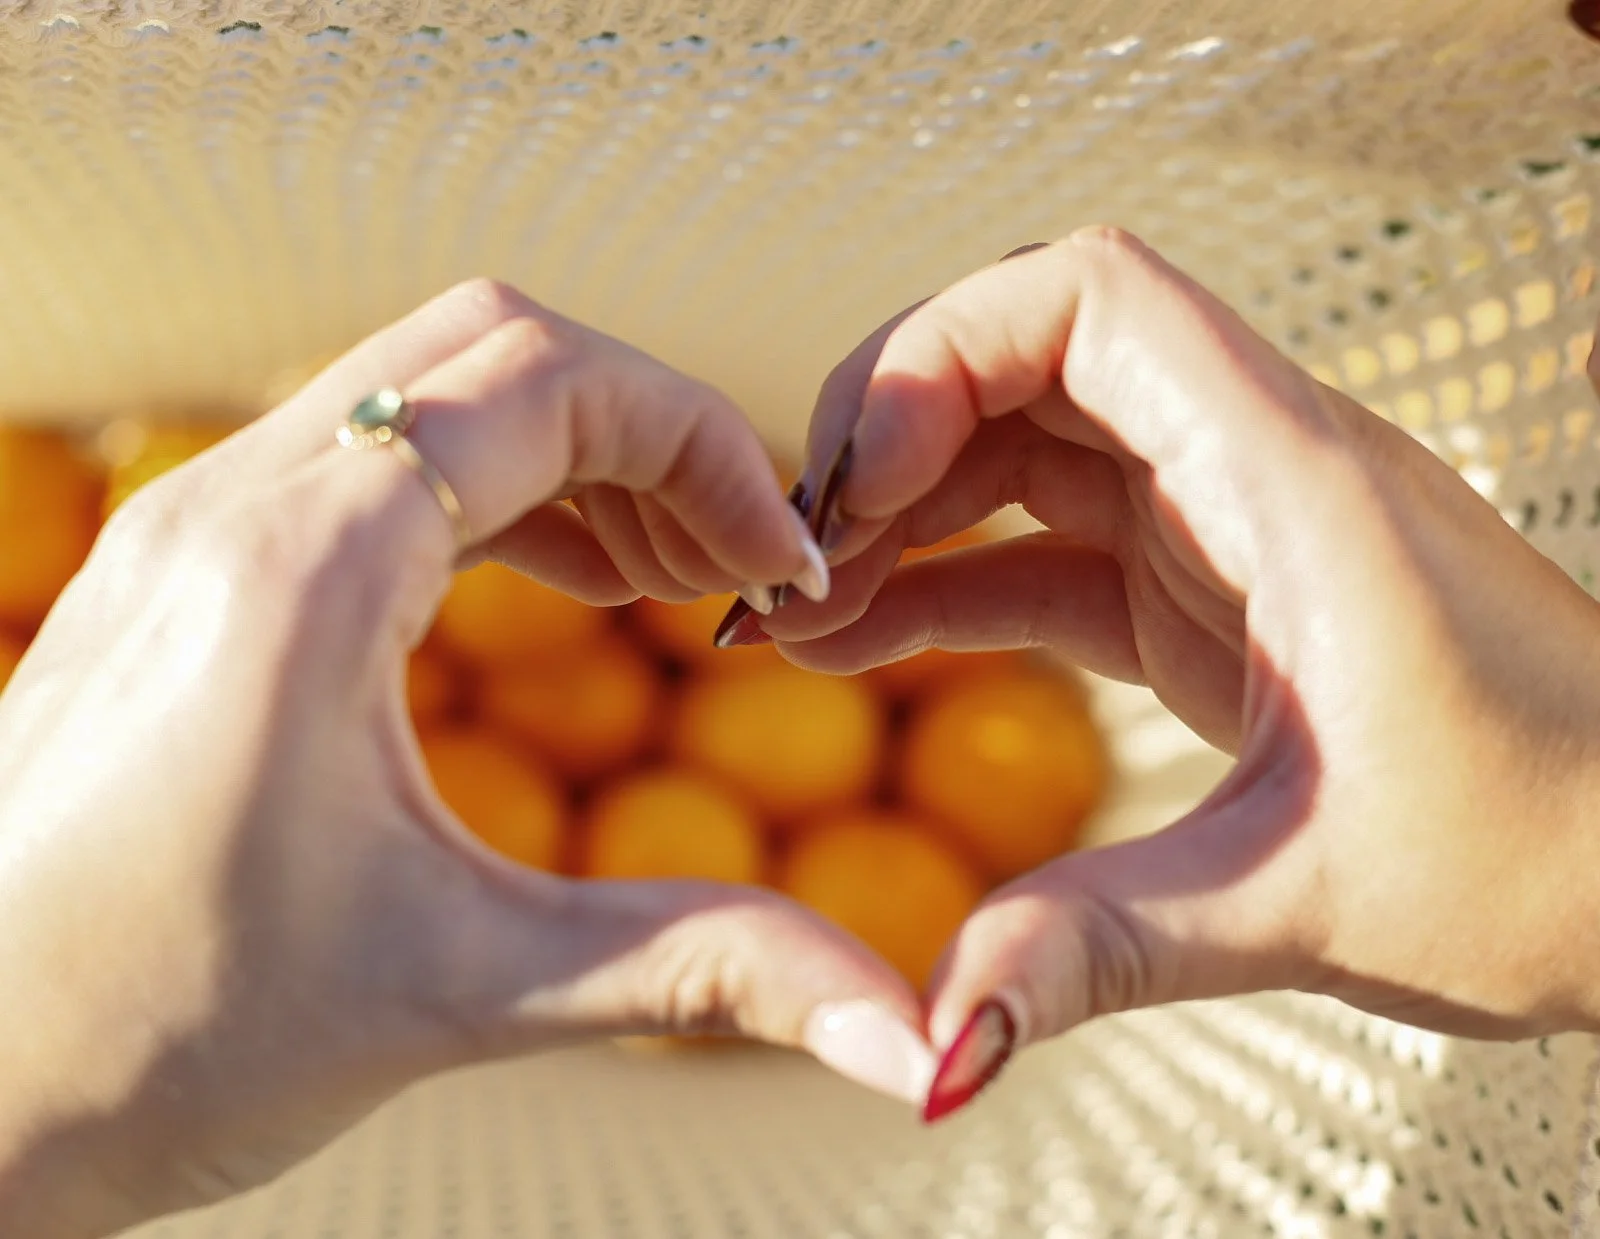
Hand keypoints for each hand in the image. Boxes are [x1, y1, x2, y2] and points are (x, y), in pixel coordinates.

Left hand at [0, 281, 927, 1237]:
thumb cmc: (142, 1045)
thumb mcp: (464, 987)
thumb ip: (706, 969)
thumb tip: (912, 1042)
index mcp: (298, 569)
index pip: (546, 379)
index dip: (702, 449)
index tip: (779, 568)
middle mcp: (227, 509)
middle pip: (490, 346)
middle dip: (645, 426)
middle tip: (731, 561)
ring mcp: (189, 531)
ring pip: (424, 389)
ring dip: (570, 452)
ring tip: (665, 580)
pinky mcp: (183, 579)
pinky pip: (365, 459)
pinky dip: (489, 490)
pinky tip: (553, 589)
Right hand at [763, 229, 1599, 1118]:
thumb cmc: (1558, 856)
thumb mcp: (1304, 901)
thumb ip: (1098, 946)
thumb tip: (937, 1037)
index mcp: (1295, 482)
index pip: (1091, 297)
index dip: (942, 351)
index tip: (859, 479)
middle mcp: (1257, 470)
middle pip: (1028, 356)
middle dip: (891, 435)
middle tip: (801, 559)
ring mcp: (1229, 528)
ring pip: (1027, 450)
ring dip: (906, 514)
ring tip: (807, 613)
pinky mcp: (1212, 596)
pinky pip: (1050, 549)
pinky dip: (951, 582)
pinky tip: (869, 640)